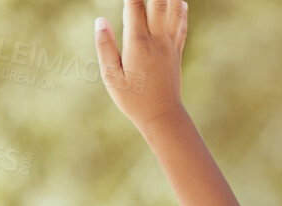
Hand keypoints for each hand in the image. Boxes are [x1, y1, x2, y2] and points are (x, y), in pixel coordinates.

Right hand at [94, 0, 189, 130]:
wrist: (163, 117)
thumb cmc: (133, 99)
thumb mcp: (111, 76)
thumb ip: (105, 47)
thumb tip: (100, 20)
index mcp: (138, 43)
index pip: (133, 5)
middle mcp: (157, 41)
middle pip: (157, 3)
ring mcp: (170, 46)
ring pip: (174, 12)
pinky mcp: (177, 53)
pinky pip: (181, 27)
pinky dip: (181, 12)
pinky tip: (181, 1)